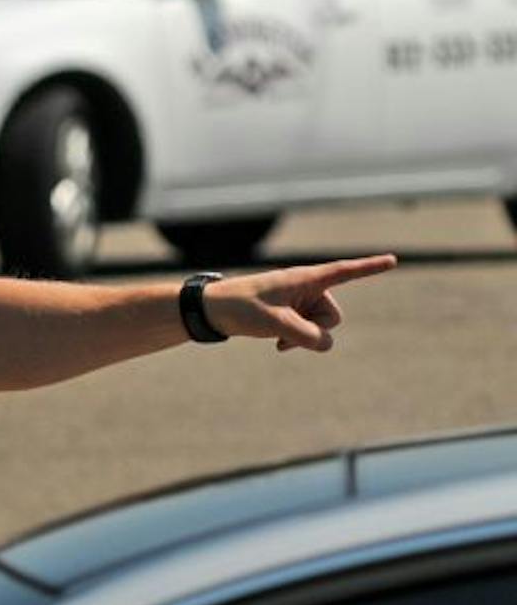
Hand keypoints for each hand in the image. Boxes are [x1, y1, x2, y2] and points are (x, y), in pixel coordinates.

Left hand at [204, 255, 397, 351]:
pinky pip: (307, 333)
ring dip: (302, 338)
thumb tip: (326, 344)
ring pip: (320, 327)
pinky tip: (276, 345)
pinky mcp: (291, 314)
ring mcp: (299, 302)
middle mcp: (306, 288)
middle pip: (332, 316)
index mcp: (305, 279)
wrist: (211, 310)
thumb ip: (305, 335)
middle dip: (316, 330)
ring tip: (276, 337)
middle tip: (285, 330)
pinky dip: (295, 340)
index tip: (393, 260)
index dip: (370, 267)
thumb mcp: (275, 322)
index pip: (344, 271)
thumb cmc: (241, 308)